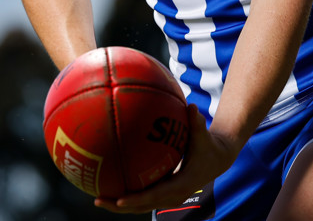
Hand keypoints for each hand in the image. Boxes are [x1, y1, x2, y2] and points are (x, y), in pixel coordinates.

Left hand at [94, 104, 238, 214]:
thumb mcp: (204, 135)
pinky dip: (126, 194)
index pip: (155, 196)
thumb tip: (192, 106)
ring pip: (139, 205)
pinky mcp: (163, 192)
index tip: (119, 198)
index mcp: (180, 185)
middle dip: (118, 205)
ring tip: (96, 196)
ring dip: (118, 203)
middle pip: (141, 206)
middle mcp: (172, 196)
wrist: (217, 159)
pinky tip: (109, 183)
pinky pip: (142, 196)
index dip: (136, 199)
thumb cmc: (208, 145)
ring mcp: (166, 197)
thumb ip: (197, 123)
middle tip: (98, 200)